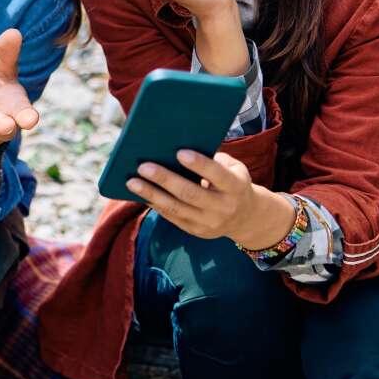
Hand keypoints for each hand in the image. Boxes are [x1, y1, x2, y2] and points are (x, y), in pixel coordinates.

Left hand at [127, 149, 295, 249]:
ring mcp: (208, 223)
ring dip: (151, 194)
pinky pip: (171, 217)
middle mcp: (223, 207)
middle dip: (165, 179)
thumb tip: (178, 147)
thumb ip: (213, 159)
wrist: (246, 218)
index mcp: (235, 187)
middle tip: (143, 166)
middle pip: (190, 193)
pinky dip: (154, 204)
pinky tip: (140, 194)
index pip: (217, 174)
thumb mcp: (234, 168)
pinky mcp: (195, 231)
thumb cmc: (234, 183)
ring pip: (176, 208)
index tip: (179, 152)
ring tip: (132, 182)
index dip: (199, 164)